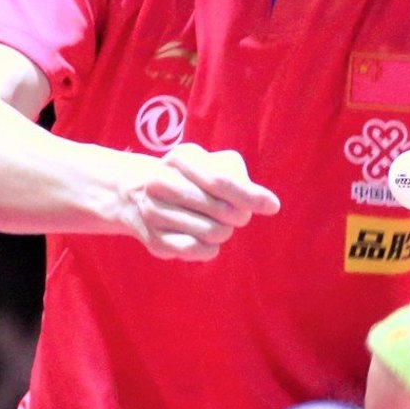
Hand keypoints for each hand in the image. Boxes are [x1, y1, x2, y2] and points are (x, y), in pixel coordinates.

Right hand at [123, 144, 279, 260]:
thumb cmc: (190, 176)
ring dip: (226, 231)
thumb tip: (262, 201)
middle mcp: (161, 182)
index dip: (250, 196)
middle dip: (240, 215)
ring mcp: (153, 212)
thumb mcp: (211, 163)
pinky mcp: (153, 239)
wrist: (137, 192)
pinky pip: (196, 250)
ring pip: (211, 233)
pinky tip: (208, 238)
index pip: (221, 181)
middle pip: (220, 210)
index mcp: (180, 158)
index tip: (273, 205)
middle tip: (239, 214)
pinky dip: (211, 248)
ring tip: (221, 224)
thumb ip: (237, 176)